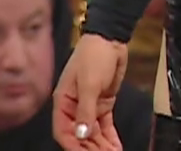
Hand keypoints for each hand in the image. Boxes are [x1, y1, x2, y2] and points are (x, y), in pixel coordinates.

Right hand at [52, 35, 127, 150]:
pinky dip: (110, 138)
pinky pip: (104, 126)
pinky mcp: (102, 104)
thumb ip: (85, 111)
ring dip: (102, 146)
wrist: (110, 41)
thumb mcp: (89, 84)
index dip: (73, 146)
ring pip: (93, 134)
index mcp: (63, 101)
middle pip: (79, 136)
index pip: (63, 131)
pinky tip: (116, 147)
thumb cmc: (93, 57)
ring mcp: (89, 106)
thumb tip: (81, 134)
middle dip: (90, 148)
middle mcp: (74, 106)